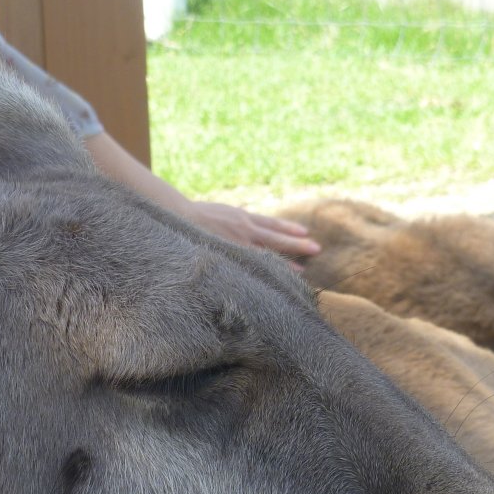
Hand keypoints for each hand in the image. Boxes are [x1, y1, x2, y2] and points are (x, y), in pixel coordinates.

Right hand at [181, 201, 320, 258]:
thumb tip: (237, 223)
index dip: (288, 228)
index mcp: (241, 217)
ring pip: (267, 253)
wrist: (177, 214)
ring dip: (285, 263)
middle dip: (296, 243)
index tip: (304, 232)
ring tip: (302, 271)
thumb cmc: (193, 216)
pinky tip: (275, 280)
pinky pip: (250, 264)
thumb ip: (231, 220)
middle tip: (317, 248)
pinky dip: (264, 271)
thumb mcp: (218, 213)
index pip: (270, 223)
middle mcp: (243, 228)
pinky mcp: (228, 253)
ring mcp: (236, 242)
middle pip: (275, 237)